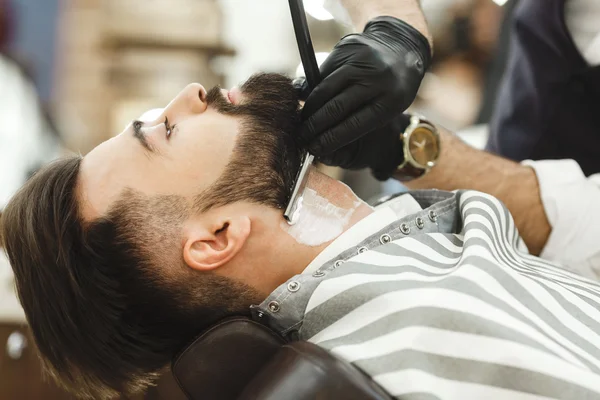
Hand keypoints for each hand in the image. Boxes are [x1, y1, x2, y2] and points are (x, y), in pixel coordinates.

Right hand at [296, 16, 430, 176]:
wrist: (401, 47)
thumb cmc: (392, 88)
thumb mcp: (386, 109)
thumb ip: (358, 122)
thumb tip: (321, 137)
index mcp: (390, 100)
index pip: (353, 125)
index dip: (331, 139)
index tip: (315, 147)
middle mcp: (375, 78)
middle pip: (336, 107)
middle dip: (315, 125)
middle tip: (302, 136)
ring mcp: (360, 61)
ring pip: (324, 89)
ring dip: (309, 107)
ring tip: (303, 120)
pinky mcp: (346, 48)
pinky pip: (323, 72)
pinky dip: (314, 87)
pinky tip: (308, 98)